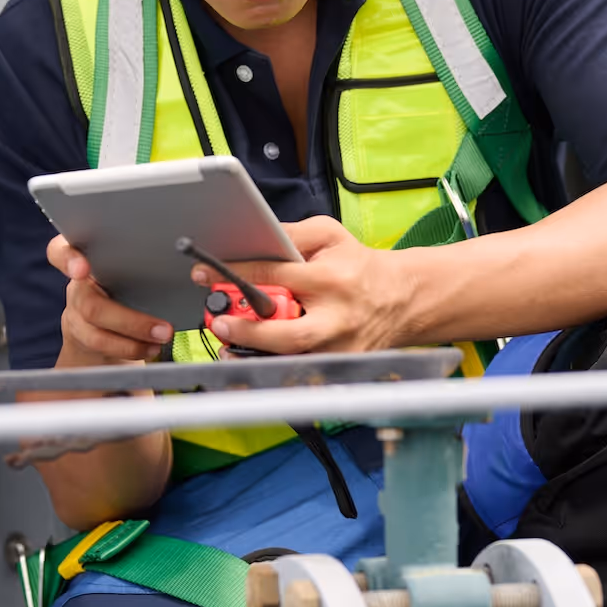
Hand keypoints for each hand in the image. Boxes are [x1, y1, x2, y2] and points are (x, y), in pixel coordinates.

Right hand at [48, 234, 174, 366]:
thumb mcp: (133, 265)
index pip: (60, 251)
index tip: (82, 269)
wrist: (109, 321)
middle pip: (88, 303)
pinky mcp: (82, 337)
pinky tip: (151, 348)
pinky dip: (131, 349)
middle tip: (165, 329)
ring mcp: (76, 314)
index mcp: (85, 257)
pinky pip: (101, 346)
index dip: (67, 259)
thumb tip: (193, 269)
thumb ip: (144, 260)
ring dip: (134, 339)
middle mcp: (76, 286)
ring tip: (163, 339)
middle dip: (129, 321)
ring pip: (94, 331)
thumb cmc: (129, 283)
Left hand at [194, 216, 418, 354]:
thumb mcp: (330, 235)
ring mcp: (339, 349)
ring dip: (254, 354)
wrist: (401, 298)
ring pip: (291, 362)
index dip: (236, 276)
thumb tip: (253, 239)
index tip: (205, 276)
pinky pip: (299, 373)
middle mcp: (336, 318)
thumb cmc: (359, 266)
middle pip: (286, 334)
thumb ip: (291, 233)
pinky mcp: (340, 367)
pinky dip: (272, 369)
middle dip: (247, 331)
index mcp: (332, 279)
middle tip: (218, 322)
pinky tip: (250, 359)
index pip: (275, 276)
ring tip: (228, 342)